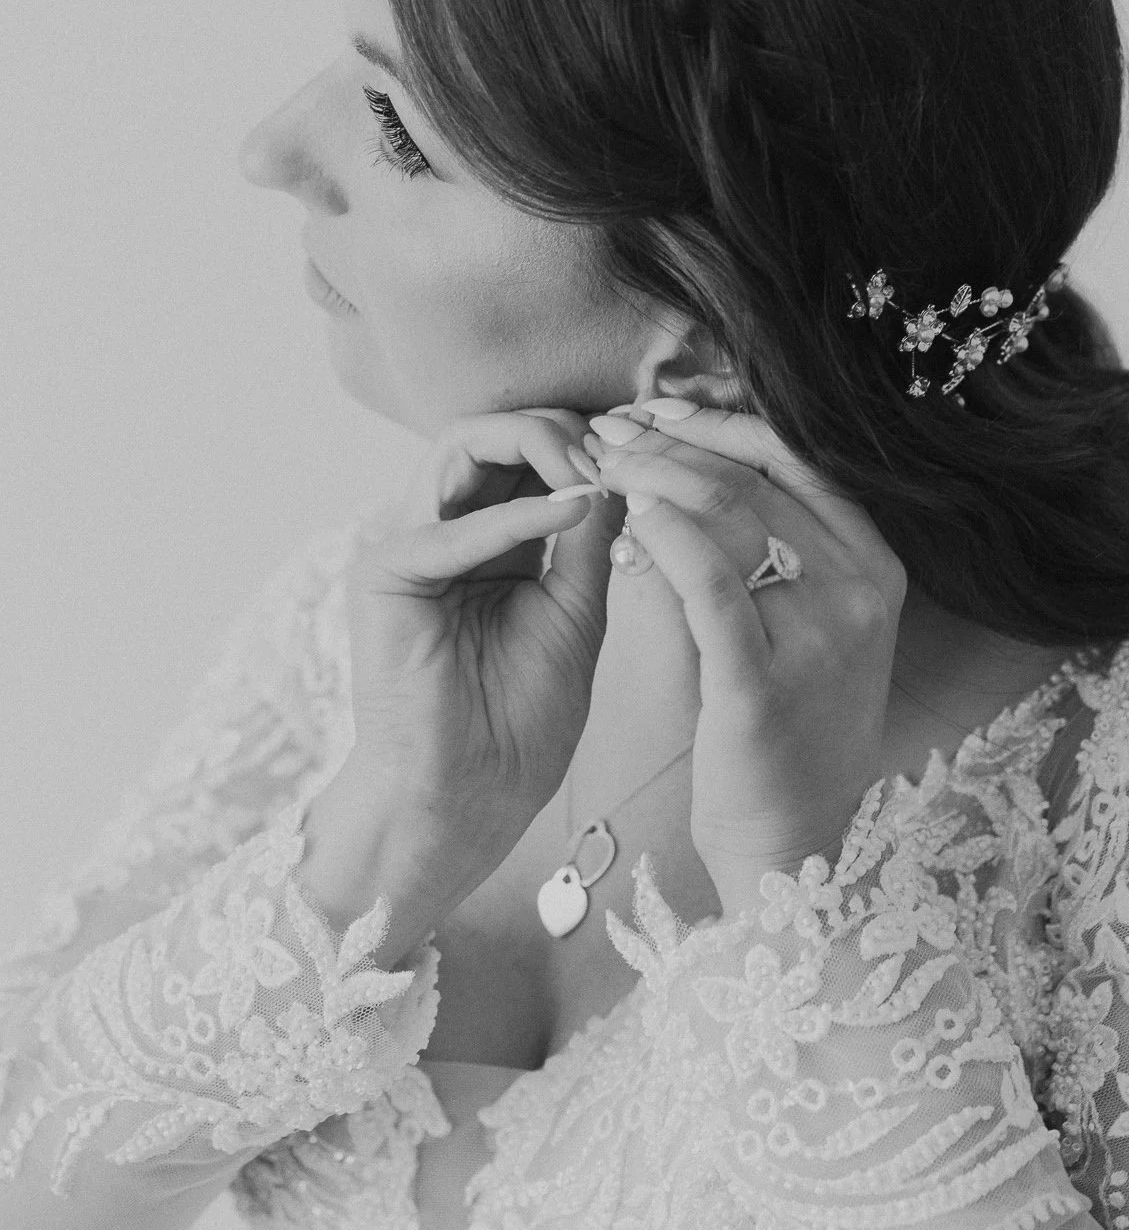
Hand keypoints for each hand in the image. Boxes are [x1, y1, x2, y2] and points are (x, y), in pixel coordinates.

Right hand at [342, 409, 627, 904]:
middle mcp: (440, 531)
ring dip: (535, 446)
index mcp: (486, 540)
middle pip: (490, 433)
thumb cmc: (519, 721)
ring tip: (593, 476)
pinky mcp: (383, 575)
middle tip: (618, 457)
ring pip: (458, 445)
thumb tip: (621, 468)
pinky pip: (448, 527)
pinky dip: (515, 514)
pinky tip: (572, 511)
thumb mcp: (575, 611)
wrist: (471, 798)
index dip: (585, 444)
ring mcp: (406, 547)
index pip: (525, 453)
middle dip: (561, 431)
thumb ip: (588, 540)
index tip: (645, 458)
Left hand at [588, 407, 906, 915]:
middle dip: (673, 440)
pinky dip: (664, 534)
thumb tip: (700, 464)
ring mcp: (821, 633)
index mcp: (876, 564)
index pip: (797, 457)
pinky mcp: (763, 680)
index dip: (720, 424)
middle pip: (757, 476)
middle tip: (611, 427)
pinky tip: (627, 513)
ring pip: (729, 514)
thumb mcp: (806, 626)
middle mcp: (861, 588)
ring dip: (654, 474)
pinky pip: (708, 583)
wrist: (791, 842)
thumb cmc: (785, 729)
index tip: (658, 412)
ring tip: (603, 461)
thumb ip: (777, 548)